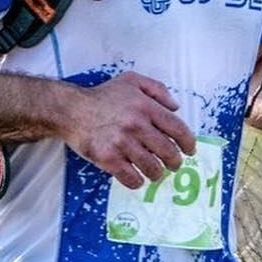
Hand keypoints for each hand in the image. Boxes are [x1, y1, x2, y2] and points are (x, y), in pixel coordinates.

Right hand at [62, 72, 197, 189]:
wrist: (71, 110)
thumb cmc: (103, 96)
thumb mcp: (131, 80)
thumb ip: (157, 89)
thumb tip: (176, 107)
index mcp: (145, 106)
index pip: (178, 129)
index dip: (188, 143)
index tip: (189, 150)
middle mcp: (137, 125)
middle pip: (168, 152)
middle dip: (175, 162)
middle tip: (174, 164)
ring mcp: (123, 143)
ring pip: (153, 168)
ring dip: (157, 173)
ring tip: (155, 172)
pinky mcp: (109, 159)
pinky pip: (132, 179)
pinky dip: (138, 181)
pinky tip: (137, 177)